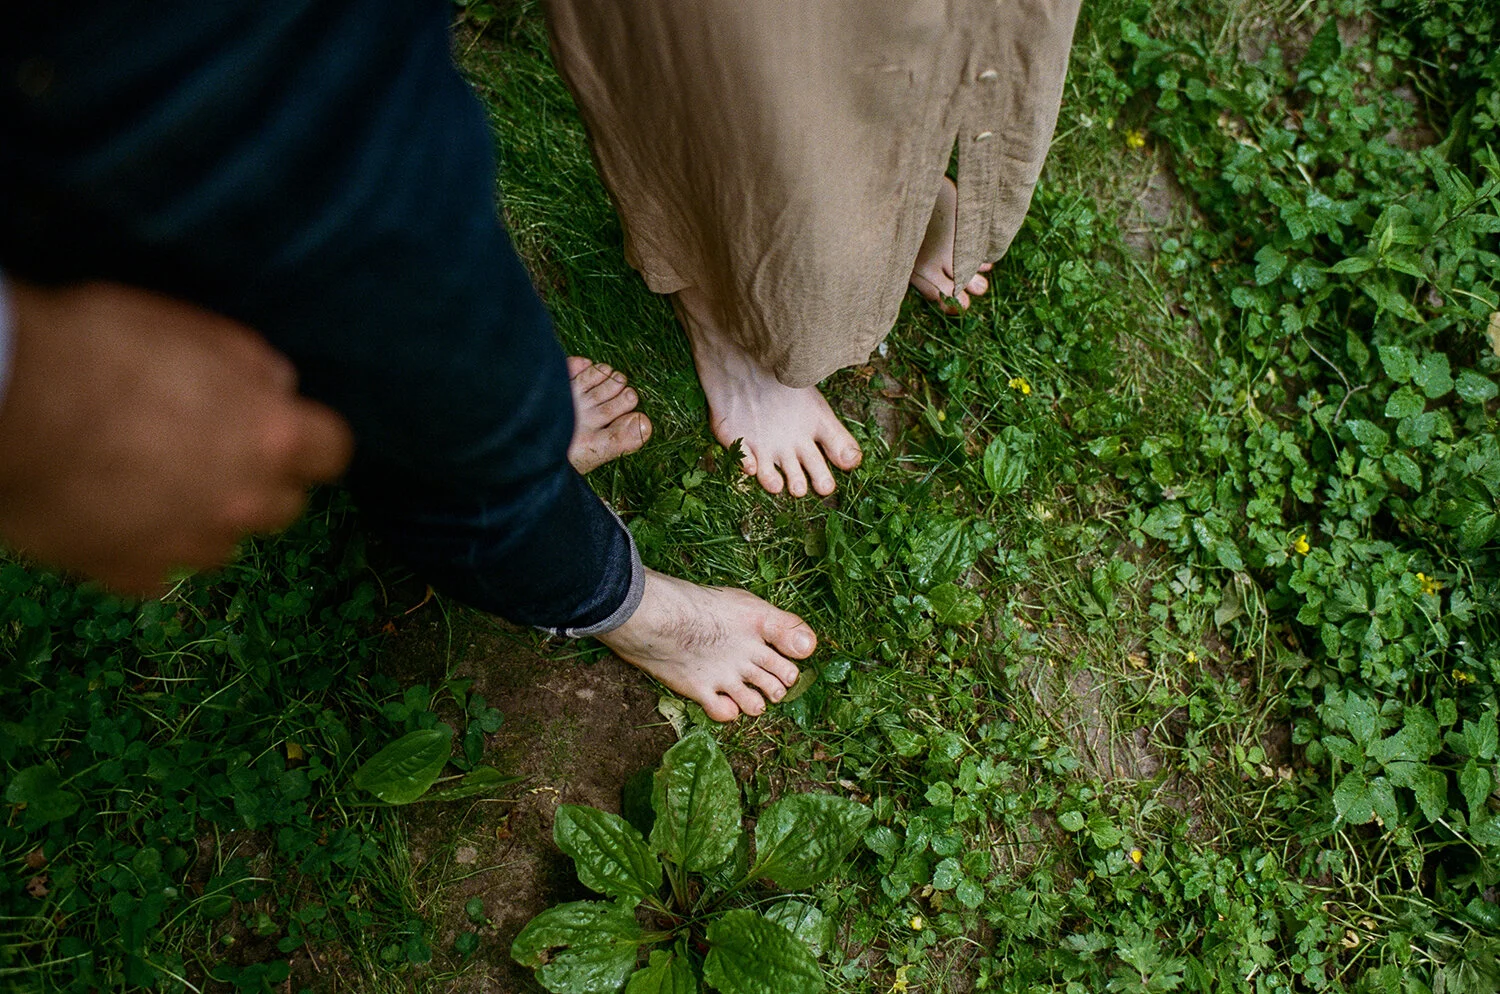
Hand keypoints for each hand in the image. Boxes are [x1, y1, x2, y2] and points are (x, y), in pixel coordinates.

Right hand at [0, 280, 352, 594]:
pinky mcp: (130, 573)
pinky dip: (144, 549)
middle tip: (208, 453)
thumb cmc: (94, 348)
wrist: (3, 401)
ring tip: (150, 483)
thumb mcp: (186, 329)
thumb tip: (280, 387)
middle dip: (259, 482)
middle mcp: (242, 499)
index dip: (310, 443)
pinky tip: (108, 514)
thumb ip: (247, 364)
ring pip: (224, 543)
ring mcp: (189, 545)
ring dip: (204, 518)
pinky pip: (159, 570)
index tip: (287, 435)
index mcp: (268, 435)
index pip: (333, 453)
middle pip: (283, 505)